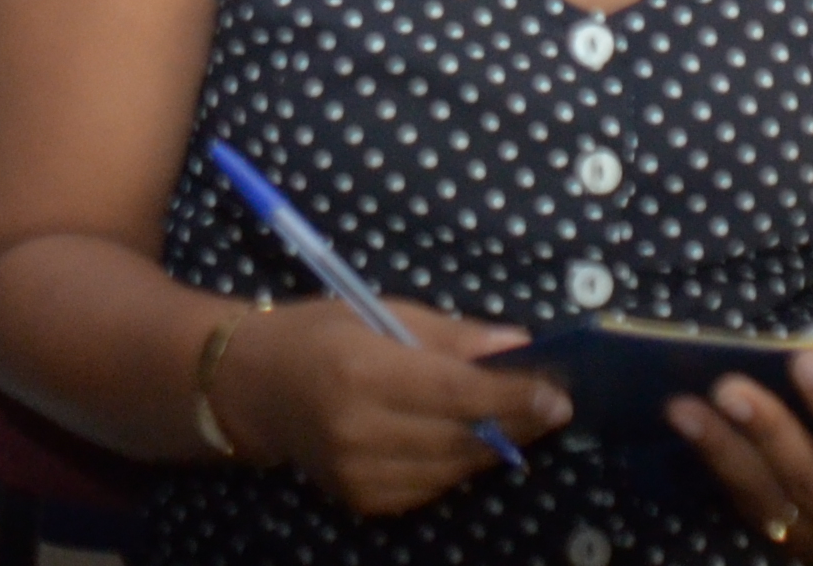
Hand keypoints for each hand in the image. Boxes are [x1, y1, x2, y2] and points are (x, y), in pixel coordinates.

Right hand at [215, 298, 568, 517]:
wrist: (254, 387)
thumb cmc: (322, 334)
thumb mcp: (384, 313)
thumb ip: (454, 336)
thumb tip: (519, 347)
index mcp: (366, 372)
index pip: (457, 393)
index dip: (513, 397)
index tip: (558, 394)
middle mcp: (361, 430)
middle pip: (461, 436)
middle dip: (515, 422)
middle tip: (552, 405)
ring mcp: (359, 474)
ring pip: (452, 468)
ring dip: (491, 444)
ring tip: (516, 418)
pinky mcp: (362, 501)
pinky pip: (430, 486)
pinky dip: (455, 464)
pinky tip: (463, 438)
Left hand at [670, 351, 812, 564]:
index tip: (810, 359)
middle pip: (809, 483)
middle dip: (767, 433)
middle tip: (729, 385)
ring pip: (766, 500)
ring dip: (721, 452)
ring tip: (682, 408)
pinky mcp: (787, 542)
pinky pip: (747, 506)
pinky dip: (713, 467)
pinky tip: (684, 427)